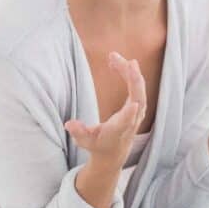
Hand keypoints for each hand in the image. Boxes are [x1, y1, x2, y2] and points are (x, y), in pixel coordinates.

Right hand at [64, 52, 146, 166]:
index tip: (134, 105)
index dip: (130, 115)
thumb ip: (78, 132)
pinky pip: (136, 85)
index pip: (126, 123)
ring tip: (114, 57)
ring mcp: (137, 111)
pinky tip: (118, 61)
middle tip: (124, 61)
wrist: (114, 150)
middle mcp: (132, 120)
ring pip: (139, 88)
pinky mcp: (137, 103)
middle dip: (133, 80)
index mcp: (118, 130)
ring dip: (129, 71)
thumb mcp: (85, 142)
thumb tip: (69, 124)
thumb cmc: (98, 145)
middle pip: (138, 98)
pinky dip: (129, 72)